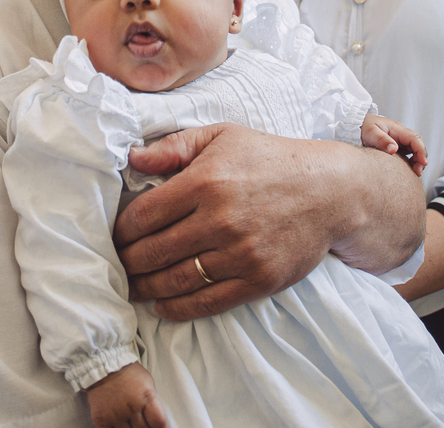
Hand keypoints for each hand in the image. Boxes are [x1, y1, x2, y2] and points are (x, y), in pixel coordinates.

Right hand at [86, 363, 167, 427]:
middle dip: (145, 427)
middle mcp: (131, 407)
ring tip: (128, 419)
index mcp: (146, 396)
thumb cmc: (128, 373)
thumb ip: (153, 404)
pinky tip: (118, 423)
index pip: (159, 422)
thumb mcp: (147, 383)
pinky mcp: (101, 420)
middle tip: (142, 422)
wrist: (103, 365)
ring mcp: (115, 415)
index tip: (159, 427)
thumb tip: (158, 423)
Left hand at [116, 124, 346, 320]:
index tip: (114, 236)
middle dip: (127, 262)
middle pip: (153, 252)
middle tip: (116, 266)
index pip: (143, 215)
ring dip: (145, 288)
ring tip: (132, 287)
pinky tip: (162, 304)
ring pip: (175, 280)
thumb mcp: (222, 136)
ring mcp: (240, 253)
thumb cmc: (270, 159)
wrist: (330, 191)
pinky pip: (207, 302)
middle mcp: (219, 220)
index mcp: (205, 181)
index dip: (121, 231)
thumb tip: (132, 158)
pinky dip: (177, 308)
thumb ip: (173, 146)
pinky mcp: (258, 280)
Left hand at [360, 114, 426, 176]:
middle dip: (421, 158)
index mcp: (396, 129)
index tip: (423, 162)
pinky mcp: (396, 148)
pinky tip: (407, 171)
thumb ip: (382, 140)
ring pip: (414, 151)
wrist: (356, 126)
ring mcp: (399, 141)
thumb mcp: (371, 132)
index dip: (421, 150)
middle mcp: (400, 134)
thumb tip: (394, 149)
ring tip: (415, 173)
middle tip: (418, 172)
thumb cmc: (363, 127)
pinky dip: (410, 163)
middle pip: (418, 145)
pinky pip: (408, 155)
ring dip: (417, 162)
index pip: (415, 138)